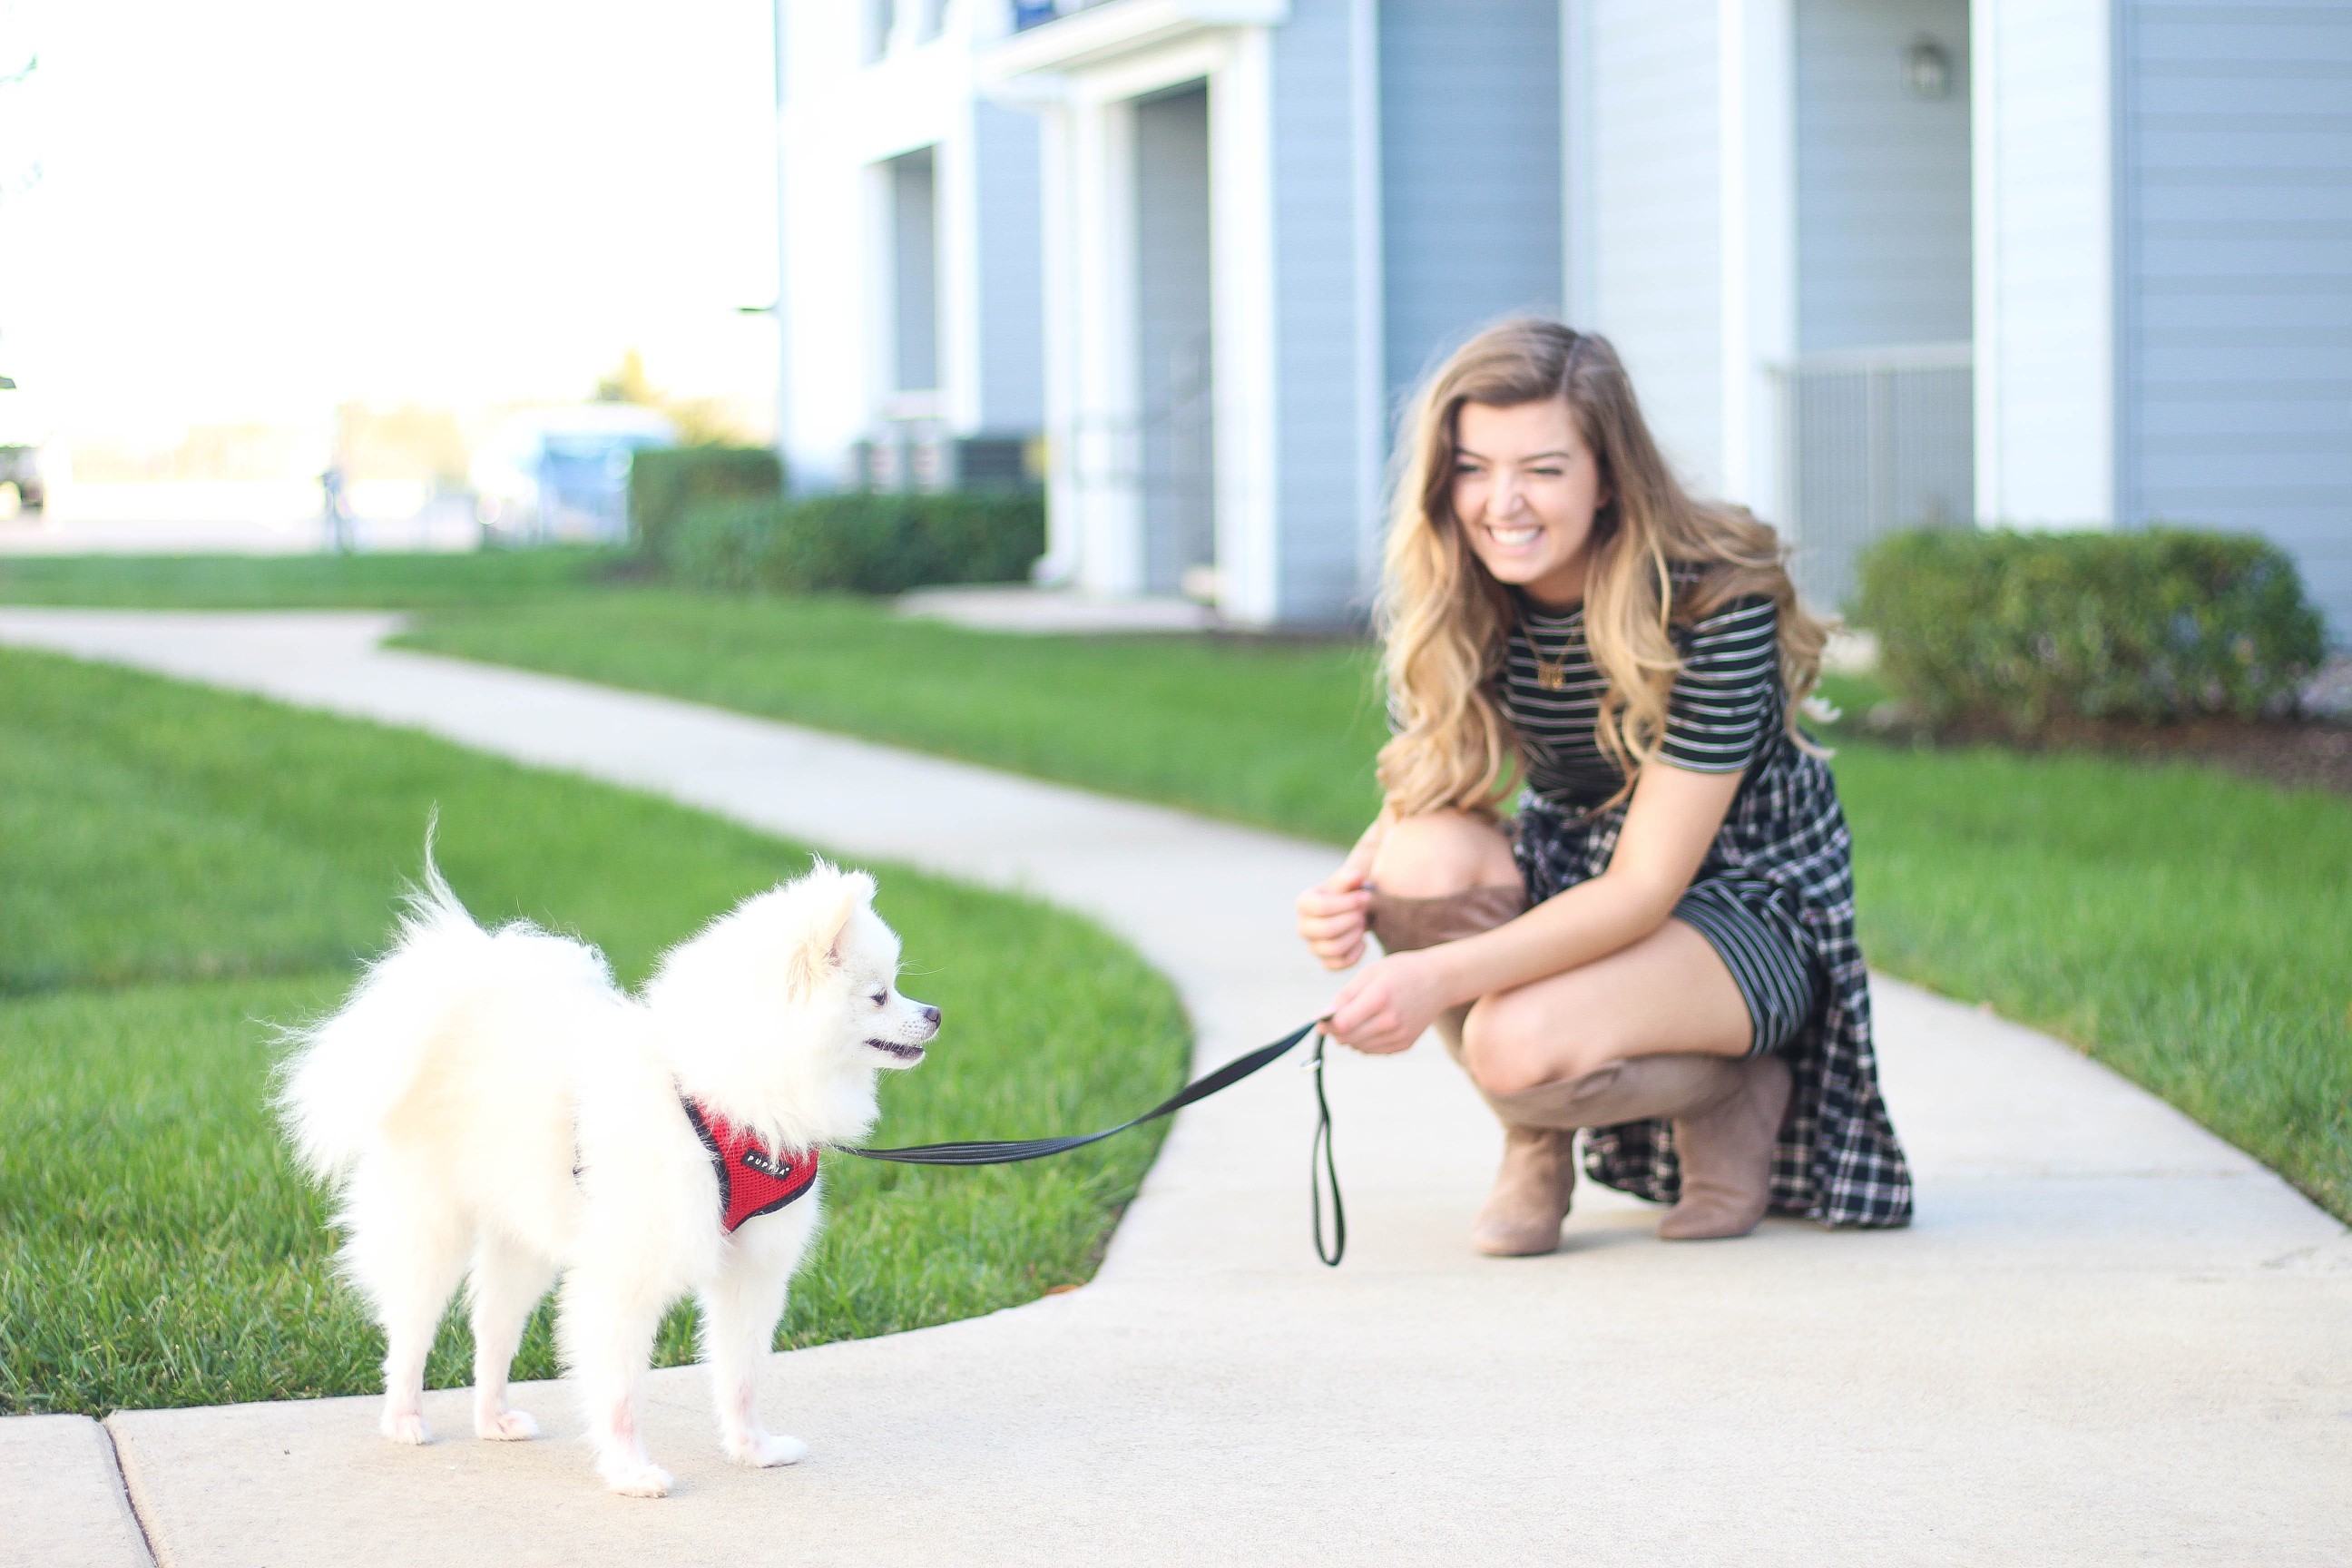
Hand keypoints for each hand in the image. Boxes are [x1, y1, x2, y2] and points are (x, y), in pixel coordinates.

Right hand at [1295, 826, 1382, 970]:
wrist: (1352, 911)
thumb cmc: (1348, 893)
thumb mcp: (1348, 881)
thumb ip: (1350, 877)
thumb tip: (1355, 876)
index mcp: (1303, 903)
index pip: (1322, 907)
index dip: (1347, 903)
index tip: (1366, 897)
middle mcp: (1303, 927)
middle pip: (1327, 929)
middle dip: (1351, 921)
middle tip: (1363, 913)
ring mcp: (1313, 946)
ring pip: (1334, 949)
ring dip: (1354, 936)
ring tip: (1363, 924)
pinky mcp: (1325, 961)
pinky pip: (1339, 964)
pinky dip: (1355, 954)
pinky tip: (1362, 941)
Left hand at [1323, 949, 1452, 1055]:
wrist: (1439, 980)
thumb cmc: (1400, 971)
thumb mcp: (1370, 972)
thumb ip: (1345, 996)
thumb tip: (1322, 1017)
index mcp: (1380, 998)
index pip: (1342, 1024)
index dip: (1326, 1024)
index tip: (1321, 1019)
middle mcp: (1391, 1020)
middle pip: (1347, 1038)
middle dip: (1336, 1030)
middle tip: (1338, 1017)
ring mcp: (1400, 1035)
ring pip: (1358, 1047)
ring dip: (1351, 1036)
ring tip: (1359, 1016)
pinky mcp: (1405, 1044)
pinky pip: (1373, 1051)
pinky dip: (1366, 1041)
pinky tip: (1373, 1024)